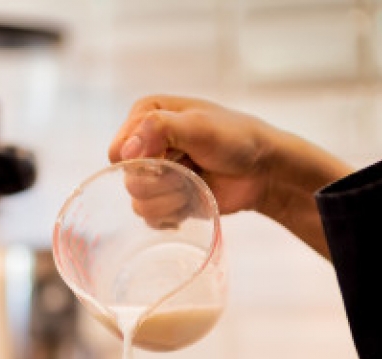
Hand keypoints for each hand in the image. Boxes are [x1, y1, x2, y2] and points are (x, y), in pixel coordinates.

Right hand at [107, 95, 351, 257]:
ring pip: (138, 203)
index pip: (118, 151)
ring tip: (196, 184)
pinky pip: (149, 219)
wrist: (263, 170)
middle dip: (163, 181)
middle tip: (191, 169)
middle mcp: (144, 144)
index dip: (142, 160)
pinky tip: (192, 202)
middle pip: (128, 181)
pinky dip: (173, 214)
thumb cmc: (236, 138)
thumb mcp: (199, 125)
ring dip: (172, 199)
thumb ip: (159, 129)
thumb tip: (126, 152)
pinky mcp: (164, 199)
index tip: (173, 156)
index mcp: (145, 116)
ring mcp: (155, 174)